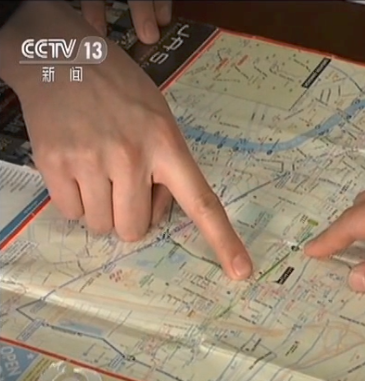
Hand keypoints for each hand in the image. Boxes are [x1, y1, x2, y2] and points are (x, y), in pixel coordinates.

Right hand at [0, 2, 251, 279]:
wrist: (60, 56)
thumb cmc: (120, 89)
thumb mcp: (160, 118)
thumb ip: (168, 165)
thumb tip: (158, 212)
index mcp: (167, 146)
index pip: (202, 203)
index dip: (223, 241)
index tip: (241, 272)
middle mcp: (132, 157)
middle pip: (136, 229)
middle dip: (131, 215)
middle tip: (124, 184)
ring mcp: (91, 161)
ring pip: (102, 226)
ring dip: (102, 209)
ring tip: (98, 170)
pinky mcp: (54, 164)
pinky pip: (71, 213)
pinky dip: (75, 201)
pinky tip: (76, 169)